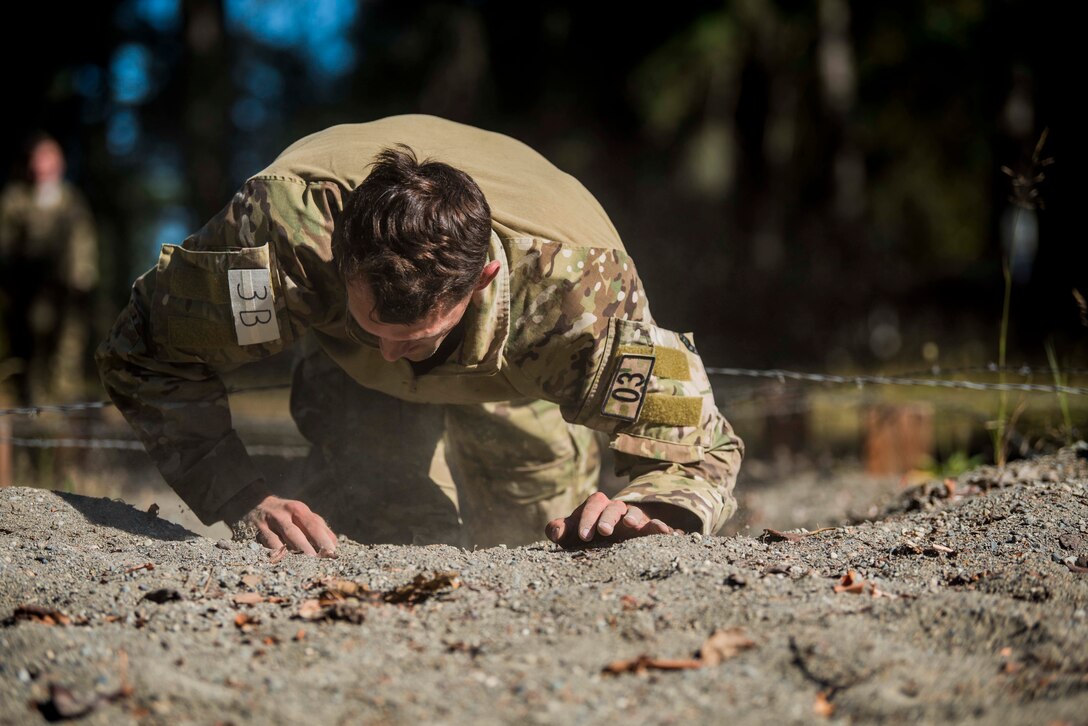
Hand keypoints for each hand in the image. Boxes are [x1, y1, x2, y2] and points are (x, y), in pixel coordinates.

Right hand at [242, 495, 337, 556]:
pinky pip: (268, 544)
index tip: (331, 551)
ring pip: (280, 540)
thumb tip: (334, 543)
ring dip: (292, 551)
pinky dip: (276, 553)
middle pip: (296, 532)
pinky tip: (283, 561)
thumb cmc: (285, 513)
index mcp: (299, 510)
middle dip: (306, 547)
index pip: (313, 525)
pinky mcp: (258, 531)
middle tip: (317, 559)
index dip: (322, 538)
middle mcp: (284, 515)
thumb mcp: (301, 514)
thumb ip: (318, 526)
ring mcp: (269, 523)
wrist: (254, 501)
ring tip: (303, 563)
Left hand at [545, 492, 683, 547]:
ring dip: (635, 519)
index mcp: (598, 507)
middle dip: (608, 518)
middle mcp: (618, 510)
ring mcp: (635, 520)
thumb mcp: (573, 534)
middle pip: (615, 507)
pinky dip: (664, 529)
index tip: (583, 536)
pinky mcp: (649, 532)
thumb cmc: (588, 535)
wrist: (612, 540)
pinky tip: (671, 534)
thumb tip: (555, 533)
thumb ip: (560, 530)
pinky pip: (659, 528)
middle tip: (604, 532)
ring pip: (637, 514)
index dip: (588, 518)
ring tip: (632, 526)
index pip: (594, 504)